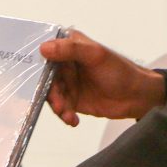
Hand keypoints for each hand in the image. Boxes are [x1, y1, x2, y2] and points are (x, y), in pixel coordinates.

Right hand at [40, 30, 166, 125]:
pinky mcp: (71, 100)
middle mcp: (64, 63)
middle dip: (50, 92)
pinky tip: (73, 120)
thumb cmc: (119, 70)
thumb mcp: (95, 55)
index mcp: (68, 46)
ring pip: (52, 94)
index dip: (37, 64)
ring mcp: (67, 82)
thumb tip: (44, 48)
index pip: (45, 52)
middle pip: (45, 77)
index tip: (31, 76)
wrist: (136, 96)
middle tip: (58, 103)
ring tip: (67, 114)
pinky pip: (60, 108)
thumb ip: (70, 49)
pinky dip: (64, 114)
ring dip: (58, 105)